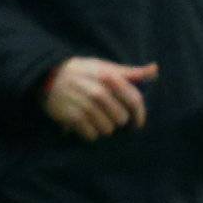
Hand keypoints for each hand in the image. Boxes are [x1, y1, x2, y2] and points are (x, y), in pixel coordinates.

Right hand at [42, 57, 156, 139]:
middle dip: (116, 120)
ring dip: (102, 127)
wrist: (47, 75)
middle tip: (105, 115)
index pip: (135, 101)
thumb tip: (155, 69)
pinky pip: (91, 135)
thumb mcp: (104, 67)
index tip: (138, 123)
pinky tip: (83, 123)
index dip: (140, 115)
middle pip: (122, 119)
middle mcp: (99, 92)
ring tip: (93, 118)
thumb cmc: (81, 71)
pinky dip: (89, 133)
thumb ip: (130, 72)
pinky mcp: (72, 117)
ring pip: (107, 130)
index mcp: (110, 78)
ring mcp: (85, 105)